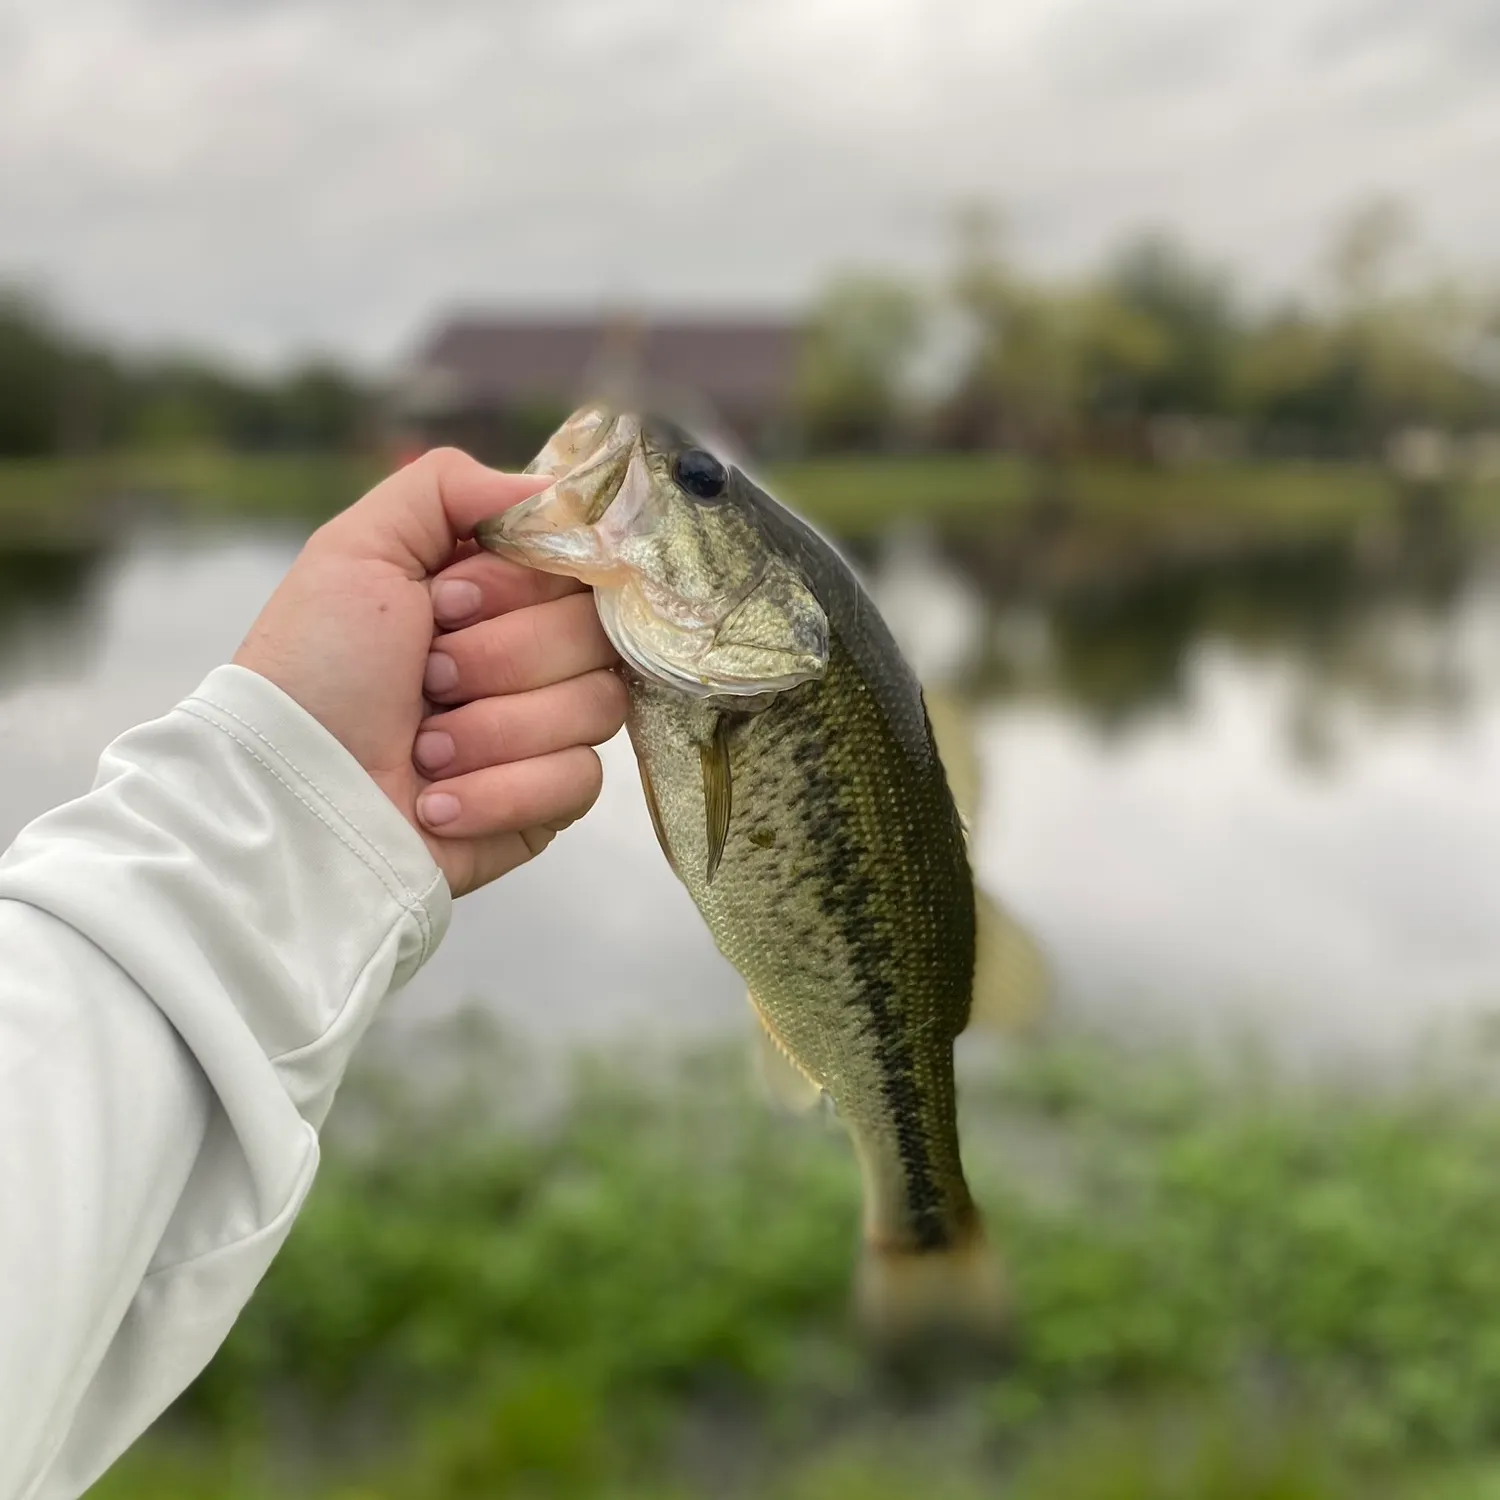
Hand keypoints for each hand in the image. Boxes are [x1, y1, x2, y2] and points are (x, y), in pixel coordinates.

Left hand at [233, 447, 625, 896]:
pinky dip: (499, 791)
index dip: (519, 585)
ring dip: (491, 729)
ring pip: (595, 706)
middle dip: (498, 659)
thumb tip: (550, 491)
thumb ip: (447, 486)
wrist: (293, 796)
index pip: (578, 565)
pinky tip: (437, 802)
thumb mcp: (357, 549)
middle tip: (427, 679)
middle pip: (595, 635)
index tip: (445, 603)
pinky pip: (578, 781)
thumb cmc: (315, 670)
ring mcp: (546, 732)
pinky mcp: (549, 804)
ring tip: (423, 751)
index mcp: (494, 592)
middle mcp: (530, 656)